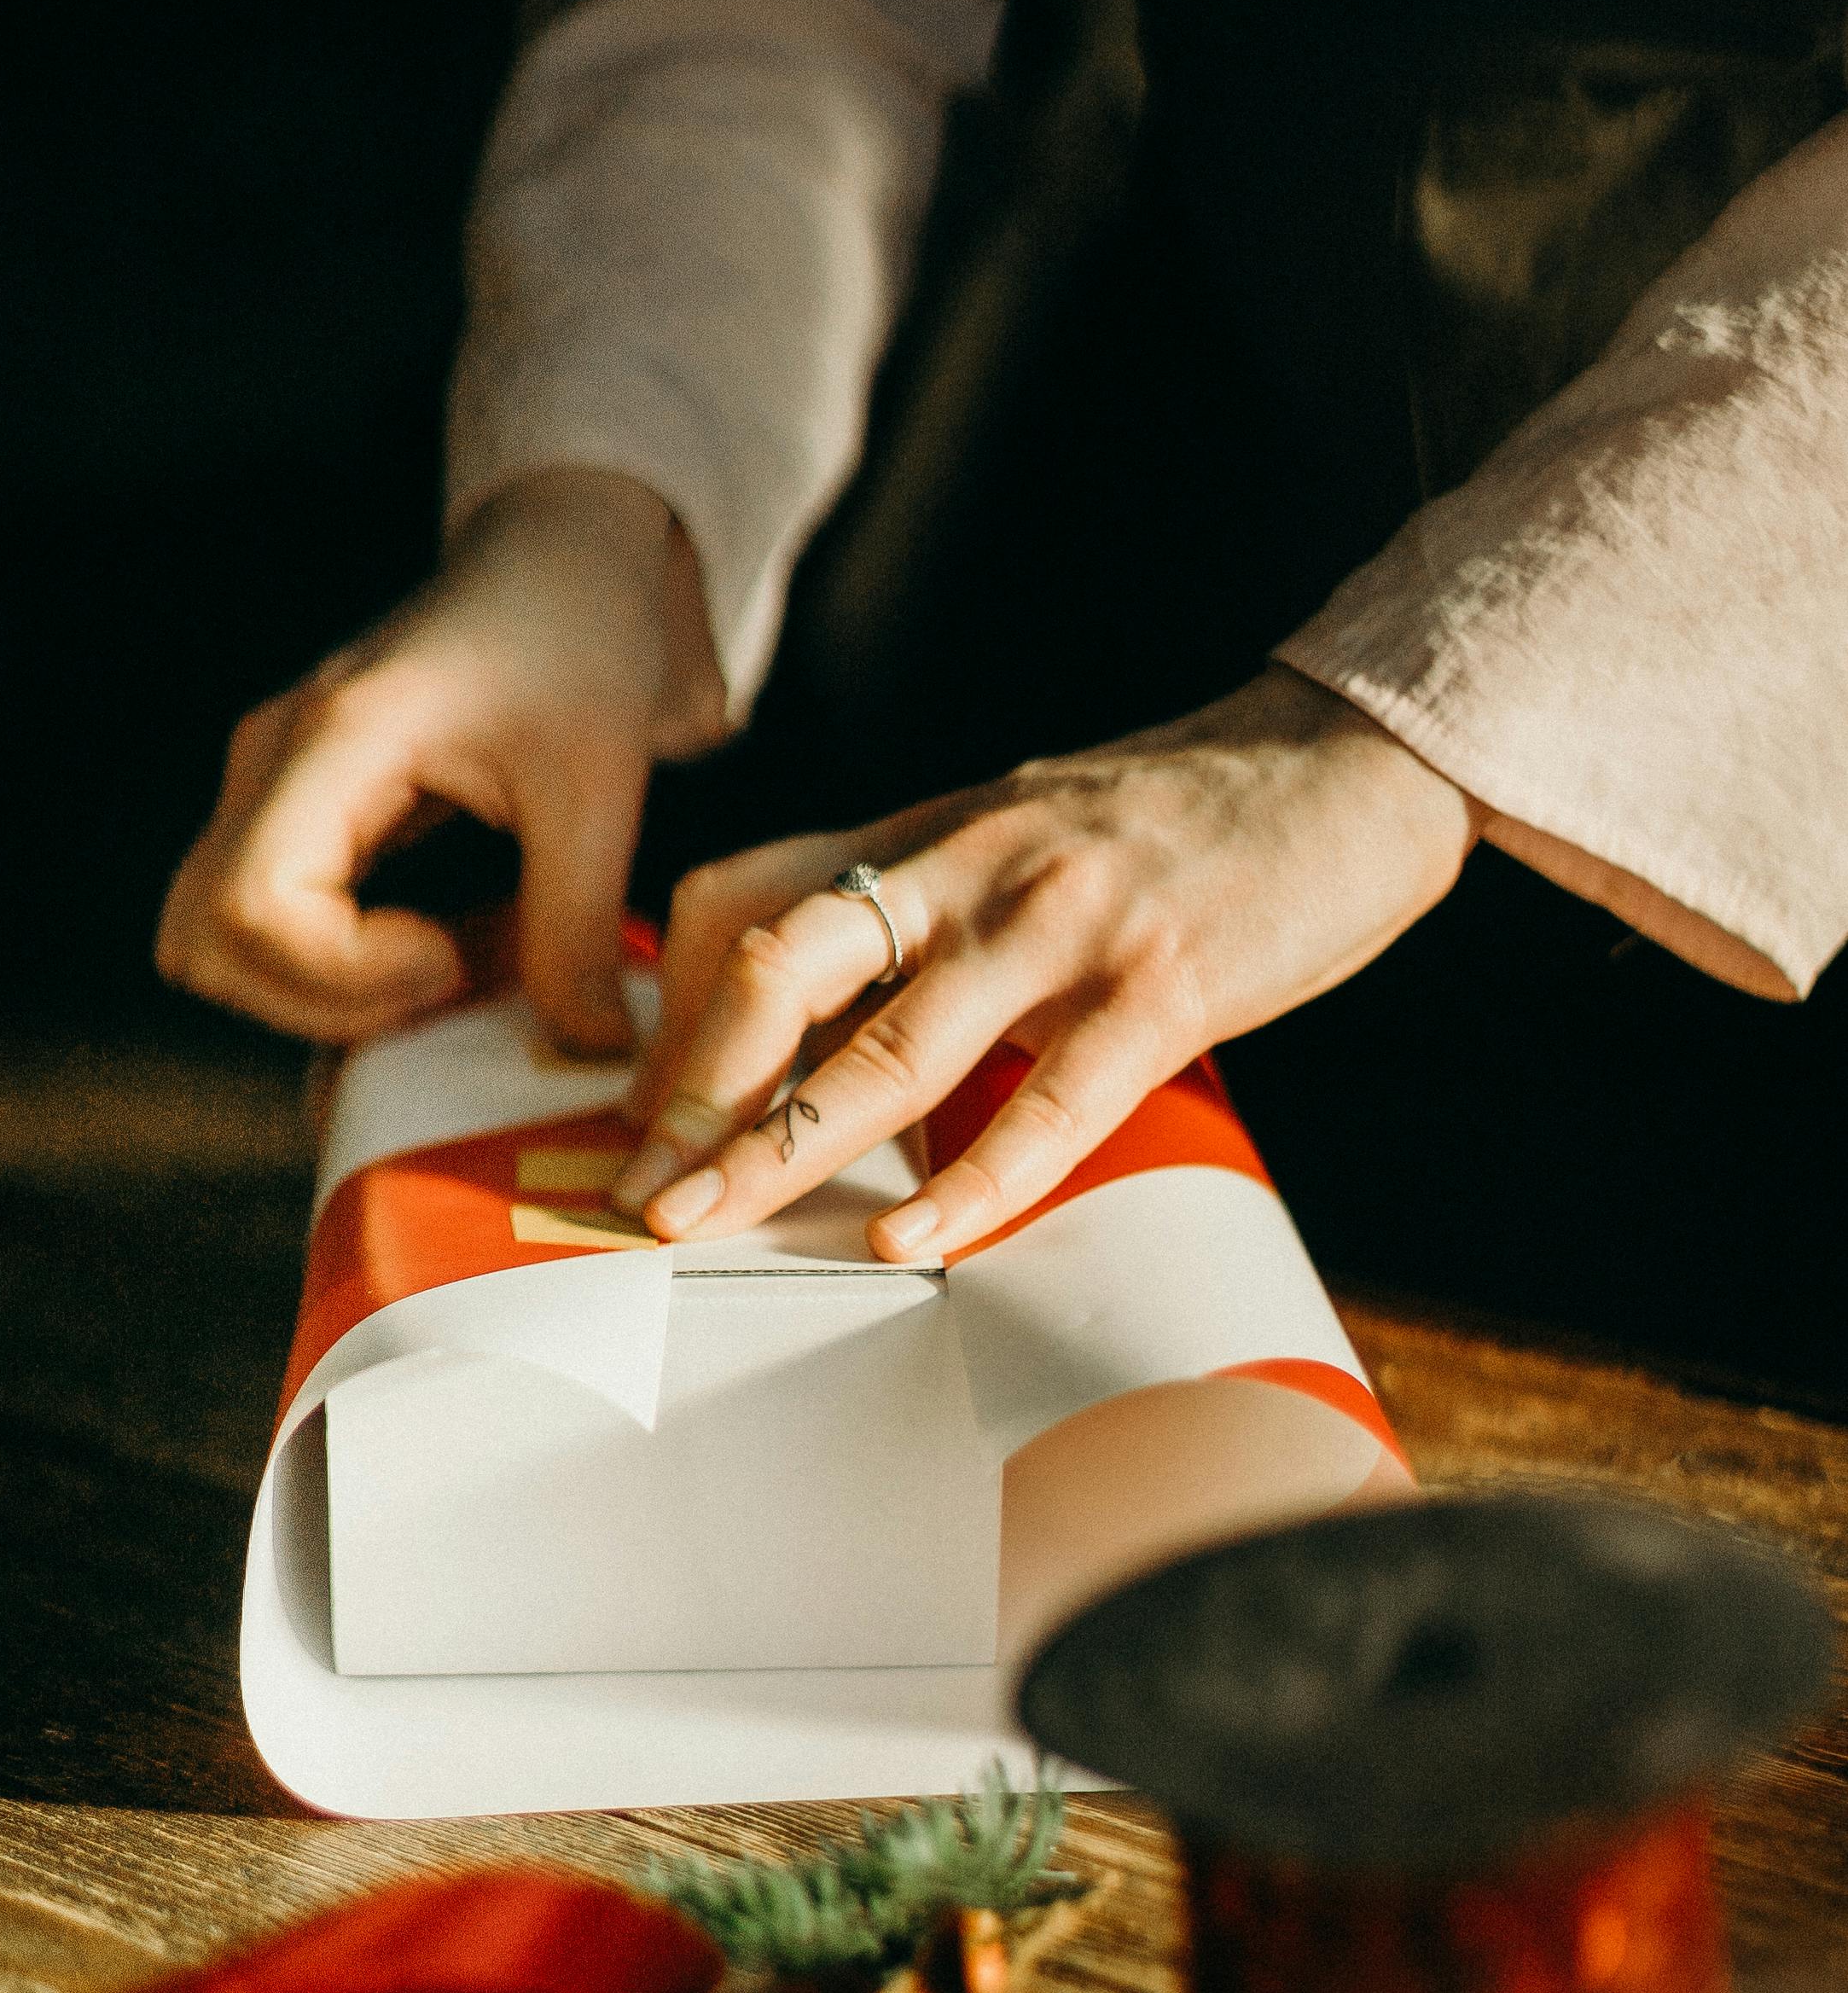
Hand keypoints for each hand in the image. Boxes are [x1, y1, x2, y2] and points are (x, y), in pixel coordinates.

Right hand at [156, 468, 723, 1050]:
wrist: (561, 565)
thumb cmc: (577, 639)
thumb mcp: (600, 788)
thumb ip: (577, 927)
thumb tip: (586, 1049)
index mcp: (334, 739)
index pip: (249, 909)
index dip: (341, 977)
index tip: (453, 961)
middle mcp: (269, 764)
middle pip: (205, 945)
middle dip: (326, 1006)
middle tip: (454, 982)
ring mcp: (268, 790)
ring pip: (218, 948)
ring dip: (330, 998)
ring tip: (457, 964)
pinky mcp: (292, 817)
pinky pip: (266, 930)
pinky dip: (342, 975)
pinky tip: (449, 951)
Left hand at [612, 668, 1476, 1254]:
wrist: (1354, 756)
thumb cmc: (1180, 826)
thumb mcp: (1018, 840)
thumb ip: (922, 918)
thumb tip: (821, 1033)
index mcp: (927, 836)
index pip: (745, 908)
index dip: (675, 1020)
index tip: (641, 1122)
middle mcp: (972, 865)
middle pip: (780, 966)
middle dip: (694, 1090)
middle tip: (639, 1195)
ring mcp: (1065, 922)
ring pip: (889, 1043)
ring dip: (783, 1146)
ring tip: (708, 1227)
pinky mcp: (1164, 984)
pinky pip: (1046, 1100)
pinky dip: (969, 1180)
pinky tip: (908, 1236)